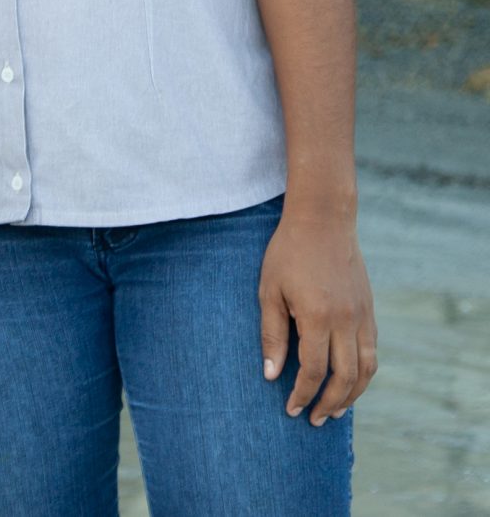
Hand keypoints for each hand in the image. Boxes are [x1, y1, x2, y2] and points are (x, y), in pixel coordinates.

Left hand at [260, 202, 377, 425]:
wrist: (323, 221)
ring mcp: (363, 317)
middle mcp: (347, 321)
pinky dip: (363, 373)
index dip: (302, 394)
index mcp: (318, 317)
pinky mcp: (370, 311)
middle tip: (315, 421)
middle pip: (345, 377)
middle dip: (329, 403)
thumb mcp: (269, 291)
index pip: (313, 370)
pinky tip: (350, 381)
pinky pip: (372, 351)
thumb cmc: (287, 253)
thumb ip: (272, 334)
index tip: (291, 409)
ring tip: (336, 411)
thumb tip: (270, 375)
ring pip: (366, 369)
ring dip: (352, 394)